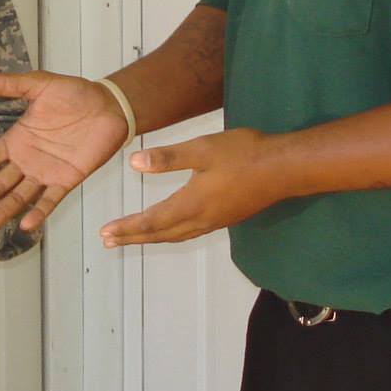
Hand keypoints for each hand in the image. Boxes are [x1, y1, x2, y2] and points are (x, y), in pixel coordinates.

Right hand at [0, 71, 130, 234]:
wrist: (110, 105)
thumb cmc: (75, 93)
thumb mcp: (38, 84)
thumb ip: (8, 85)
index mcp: (17, 140)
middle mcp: (27, 161)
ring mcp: (46, 173)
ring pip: (19, 196)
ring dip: (2, 210)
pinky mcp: (67, 180)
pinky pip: (50, 199)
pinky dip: (38, 212)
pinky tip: (25, 225)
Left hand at [101, 128, 285, 247]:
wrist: (285, 168)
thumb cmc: (244, 154)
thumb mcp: (203, 149)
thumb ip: (168, 158)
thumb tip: (133, 163)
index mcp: (191, 203)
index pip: (151, 221)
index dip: (127, 228)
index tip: (105, 233)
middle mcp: (201, 219)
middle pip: (161, 234)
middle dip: (133, 238)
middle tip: (109, 242)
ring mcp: (215, 221)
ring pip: (176, 235)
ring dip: (151, 238)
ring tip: (132, 239)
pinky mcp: (226, 218)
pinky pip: (190, 232)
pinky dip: (171, 234)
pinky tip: (170, 228)